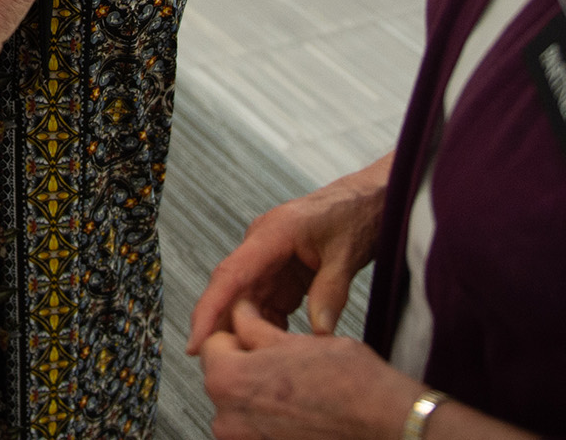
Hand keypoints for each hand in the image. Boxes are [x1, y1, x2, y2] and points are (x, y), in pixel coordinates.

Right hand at [188, 161, 386, 351]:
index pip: (230, 275)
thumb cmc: (355, 211)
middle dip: (226, 329)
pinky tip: (281, 347)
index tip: (196, 342)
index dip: (209, 311)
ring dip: (252, 332)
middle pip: (233, 293)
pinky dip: (271, 327)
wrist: (369, 198)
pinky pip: (268, 305)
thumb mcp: (347, 253)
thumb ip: (330, 291)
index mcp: (273, 233)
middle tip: (230, 367)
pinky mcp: (283, 272)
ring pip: (248, 303)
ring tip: (261, 363)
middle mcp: (263, 246)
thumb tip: (319, 331)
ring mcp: (271, 260)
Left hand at [201, 300, 421, 439]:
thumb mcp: (295, 340)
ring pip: (239, 402)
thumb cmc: (351, 385)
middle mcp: (228, 418)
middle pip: (222, 374)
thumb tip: (239, 313)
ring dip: (258, 391)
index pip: (213, 341)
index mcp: (229, 379)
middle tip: (284, 358)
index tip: (257, 330)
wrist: (385, 424)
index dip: (239, 331)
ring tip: (295, 385)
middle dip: (246, 362)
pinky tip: (298, 407)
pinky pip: (255, 427)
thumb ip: (254, 327)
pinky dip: (270, 417)